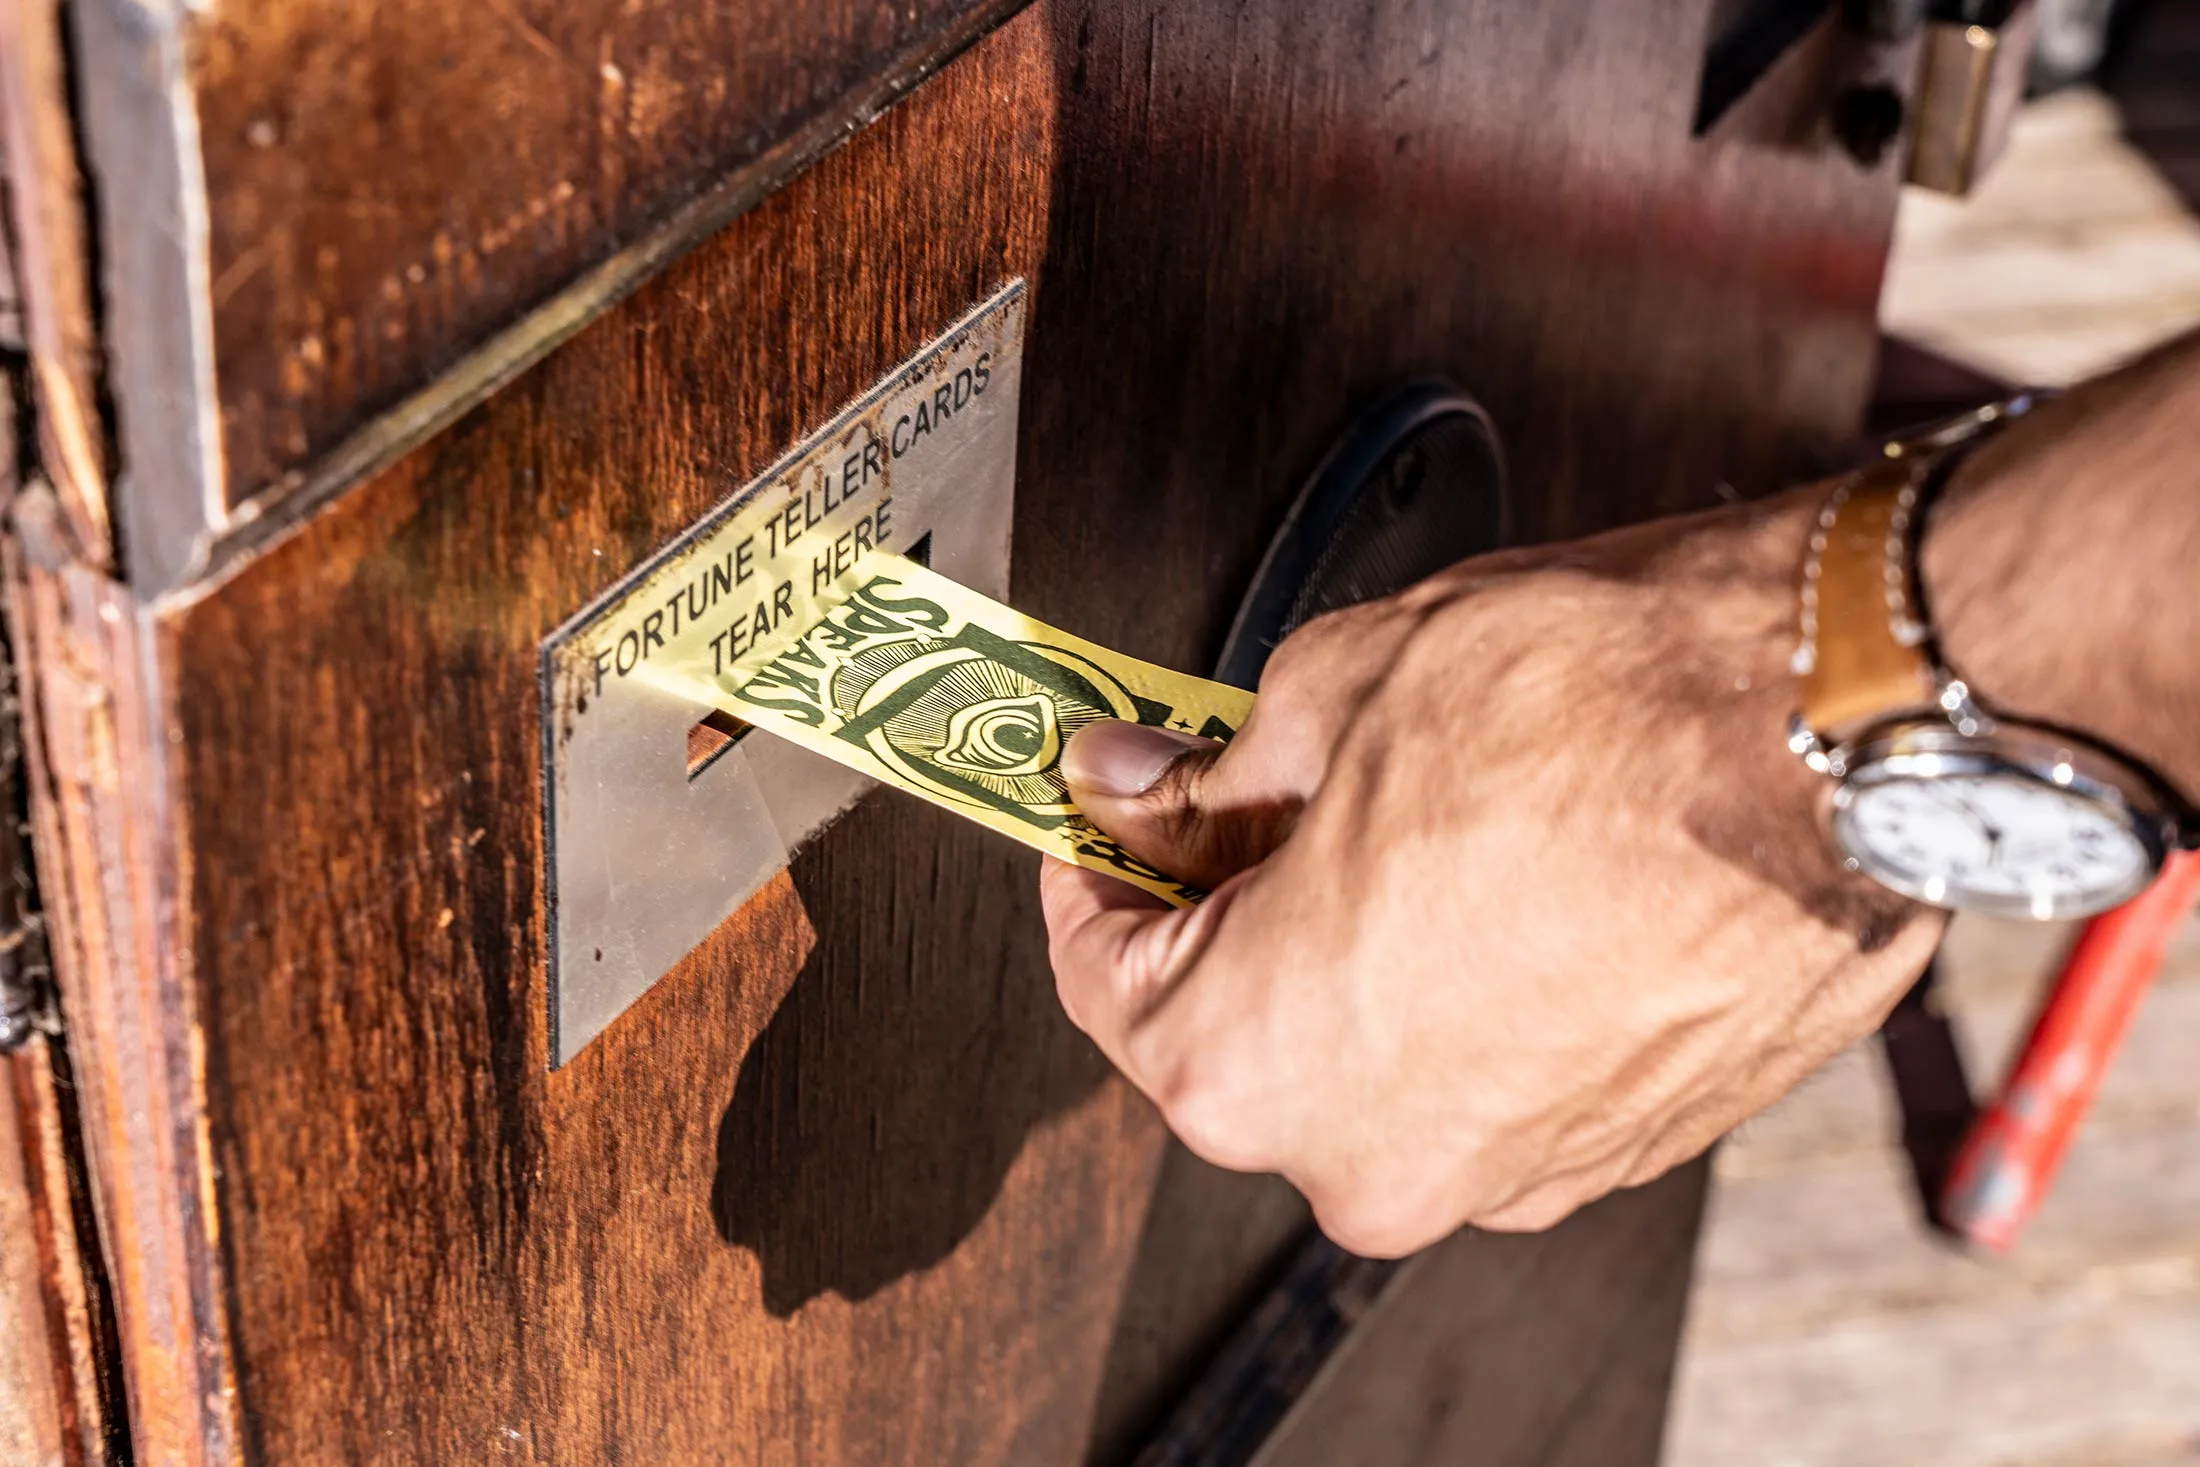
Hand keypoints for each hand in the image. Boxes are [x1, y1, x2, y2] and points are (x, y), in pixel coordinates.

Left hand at [1040, 490, 1940, 1255]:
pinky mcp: (1619, 1144)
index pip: (1105, 984)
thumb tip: (1135, 788)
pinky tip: (1492, 876)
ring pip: (1373, 1057)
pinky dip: (1464, 987)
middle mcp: (1376, 1161)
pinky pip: (1490, 1068)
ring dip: (1354, 950)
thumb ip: (1204, 778)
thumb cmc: (1596, 706)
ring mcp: (1510, 1170)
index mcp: (1258, 1064)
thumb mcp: (1328, 695)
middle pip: (1239, 1036)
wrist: (1836, 728)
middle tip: (1237, 796)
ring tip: (1391, 818)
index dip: (1092, 879)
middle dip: (1224, 912)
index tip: (1102, 816)